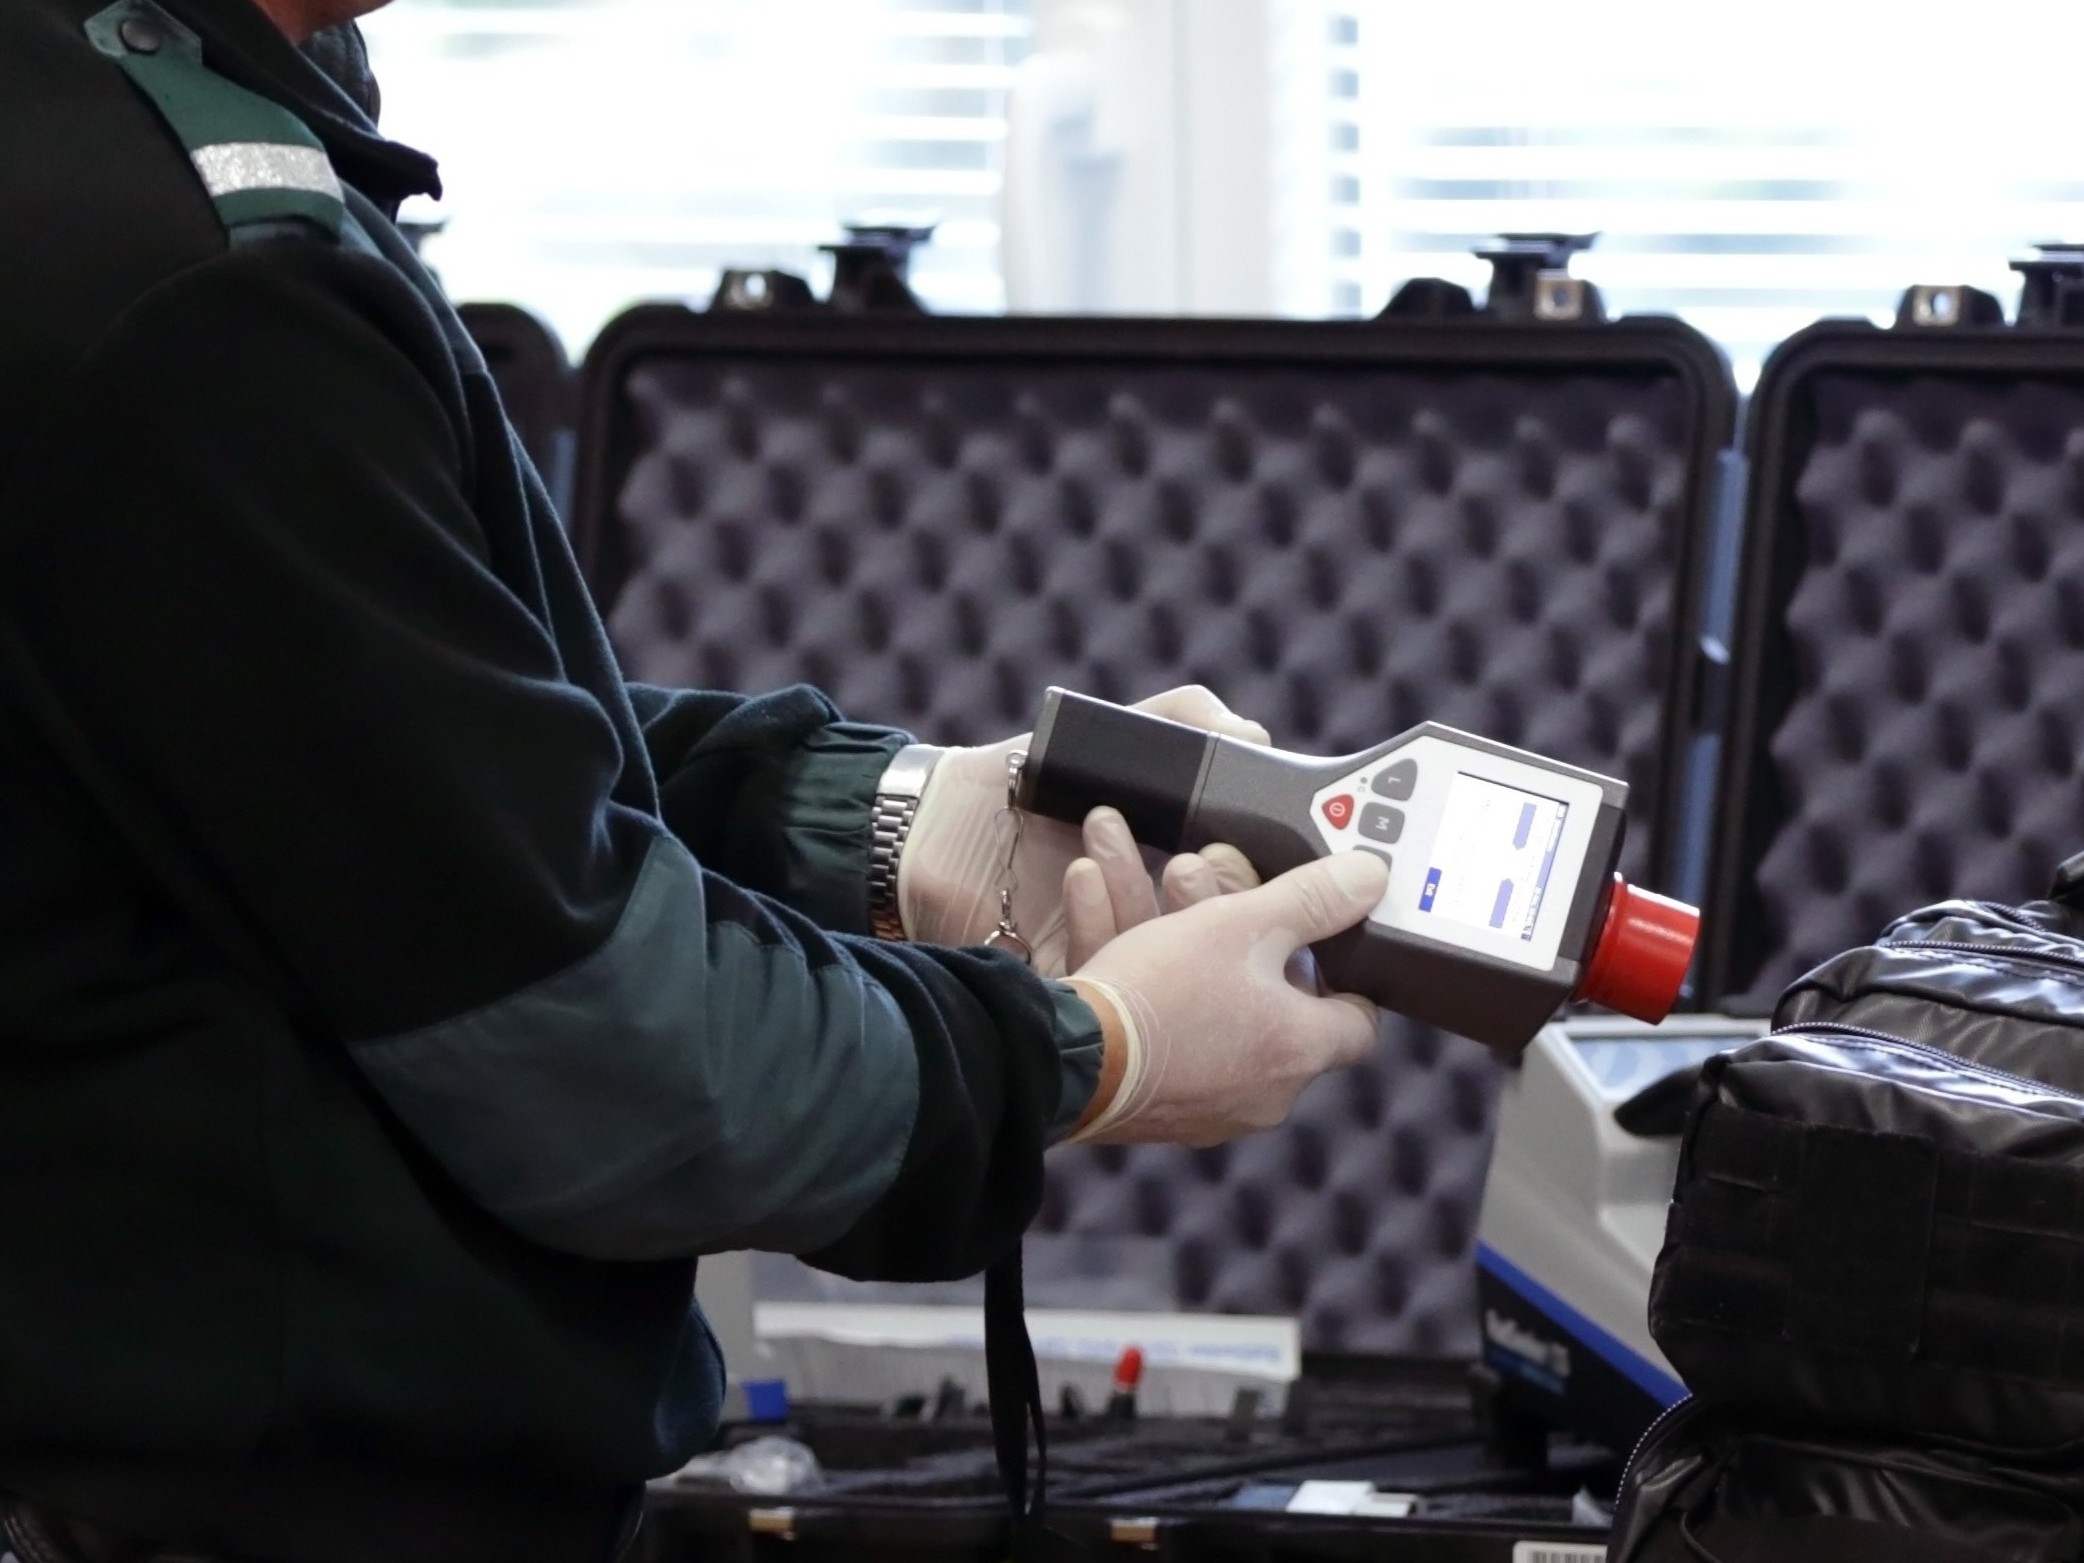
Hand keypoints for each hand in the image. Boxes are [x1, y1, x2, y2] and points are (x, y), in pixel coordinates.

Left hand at [898, 687, 1268, 976]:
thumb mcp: (1109, 739)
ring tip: (1116, 834)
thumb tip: (1253, 734)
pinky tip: (1080, 872)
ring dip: (1141, 900)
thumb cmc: (1017, 781)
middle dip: (1210, 902)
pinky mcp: (1053, 987)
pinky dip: (1092, 928)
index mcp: (1170, 888)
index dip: (1243, 883)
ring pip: (1149, 965)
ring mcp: (1101, 969)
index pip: (1233, 904)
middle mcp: (1143, 936)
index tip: (1237, 844)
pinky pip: (1090, 977)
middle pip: (1203, 945)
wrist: (928, 821)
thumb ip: (1182, 718)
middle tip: (1198, 857)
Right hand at [1062, 852, 1387, 1146]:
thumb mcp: (1243, 926)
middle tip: (1208, 877)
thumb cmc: (1164, 997)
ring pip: (1200, 1000)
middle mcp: (1260, 1090)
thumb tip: (1371, 880)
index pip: (1356, 1020)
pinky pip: (1151, 1020)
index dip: (1343, 972)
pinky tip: (1093, 890)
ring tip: (1152, 872)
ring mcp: (1201, 1102)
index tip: (1322, 936)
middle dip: (1236, 925)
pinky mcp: (1145, 1101)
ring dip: (1176, 932)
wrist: (1063, 1062)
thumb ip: (1312, 900)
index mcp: (1298, 1051)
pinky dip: (1132, 963)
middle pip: (1267, 997)